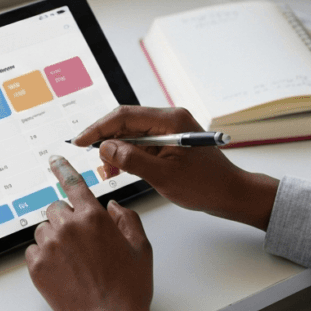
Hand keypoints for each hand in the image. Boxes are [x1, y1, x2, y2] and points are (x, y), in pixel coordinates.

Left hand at [25, 155, 152, 310]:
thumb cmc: (129, 287)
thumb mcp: (141, 247)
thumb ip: (127, 219)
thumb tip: (111, 207)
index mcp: (94, 217)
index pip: (73, 183)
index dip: (62, 168)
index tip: (53, 159)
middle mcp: (68, 227)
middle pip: (57, 208)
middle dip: (67, 219)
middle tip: (82, 243)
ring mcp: (49, 247)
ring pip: (44, 229)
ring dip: (55, 237)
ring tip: (74, 261)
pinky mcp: (37, 267)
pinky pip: (33, 250)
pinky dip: (45, 256)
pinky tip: (63, 271)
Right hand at [72, 106, 278, 229]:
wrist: (230, 194)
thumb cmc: (205, 186)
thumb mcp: (164, 176)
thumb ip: (132, 160)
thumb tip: (106, 148)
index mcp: (171, 120)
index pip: (125, 116)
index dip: (98, 128)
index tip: (79, 141)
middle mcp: (169, 120)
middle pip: (126, 123)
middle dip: (106, 142)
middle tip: (95, 163)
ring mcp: (169, 130)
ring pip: (131, 135)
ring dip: (115, 152)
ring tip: (107, 173)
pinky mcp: (169, 142)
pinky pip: (141, 145)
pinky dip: (127, 157)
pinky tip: (118, 171)